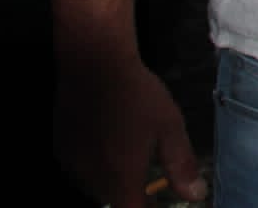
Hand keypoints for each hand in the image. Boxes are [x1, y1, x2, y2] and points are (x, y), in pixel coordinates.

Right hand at [55, 56, 204, 207]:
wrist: (94, 64)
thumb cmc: (138, 95)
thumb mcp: (169, 127)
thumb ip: (181, 166)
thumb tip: (196, 195)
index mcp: (121, 178)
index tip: (158, 203)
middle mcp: (91, 179)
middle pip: (115, 202)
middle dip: (135, 197)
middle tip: (152, 186)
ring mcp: (72, 166)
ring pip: (98, 188)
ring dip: (115, 182)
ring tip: (132, 159)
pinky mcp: (61, 151)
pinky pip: (82, 172)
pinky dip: (98, 167)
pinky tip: (111, 144)